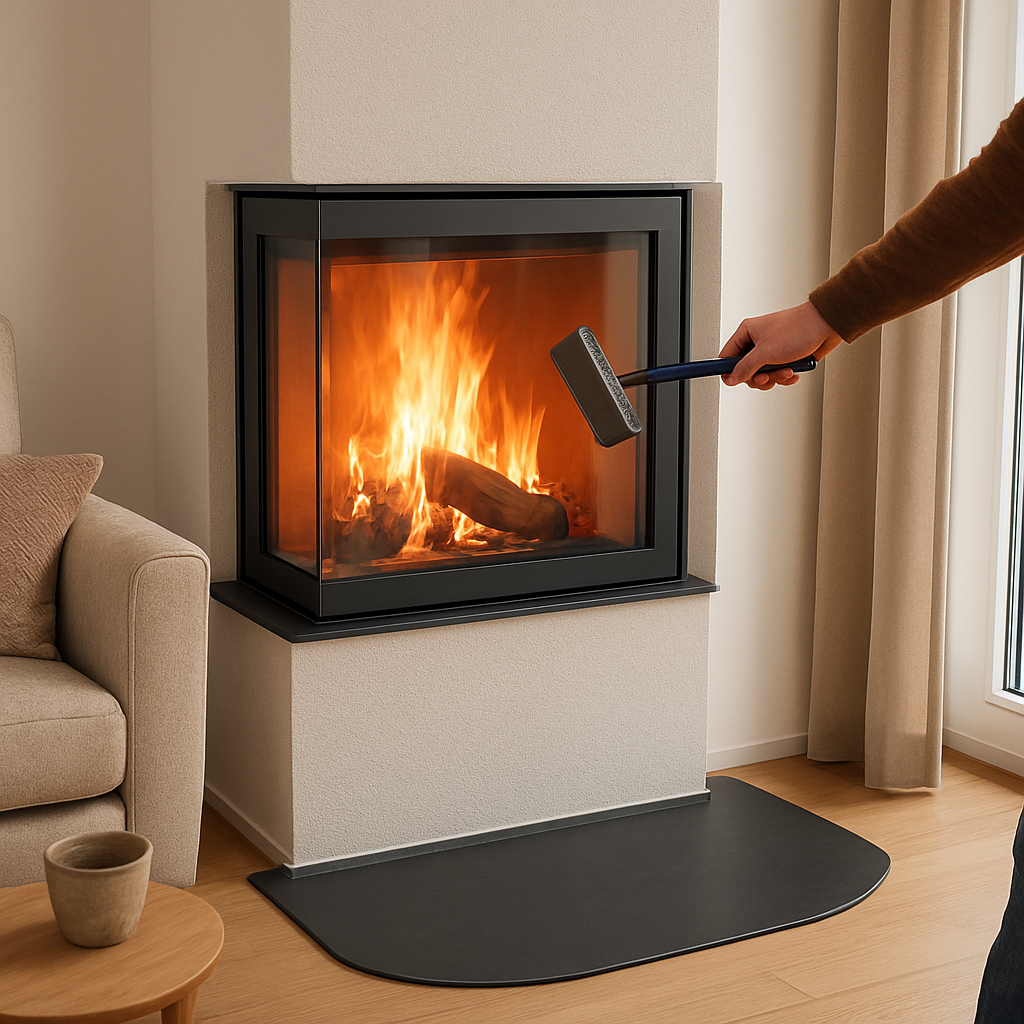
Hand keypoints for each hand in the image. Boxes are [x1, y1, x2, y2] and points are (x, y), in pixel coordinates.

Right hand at [720, 300, 843, 388]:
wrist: (827, 325)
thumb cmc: (799, 328)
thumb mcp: (765, 352)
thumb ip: (745, 368)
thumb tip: (732, 378)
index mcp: (747, 333)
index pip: (726, 356)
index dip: (728, 371)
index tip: (732, 381)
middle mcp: (758, 341)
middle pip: (745, 371)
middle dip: (758, 377)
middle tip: (766, 376)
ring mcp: (772, 350)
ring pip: (762, 375)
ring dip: (774, 378)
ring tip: (786, 371)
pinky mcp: (785, 358)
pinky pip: (777, 375)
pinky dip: (785, 377)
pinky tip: (793, 371)